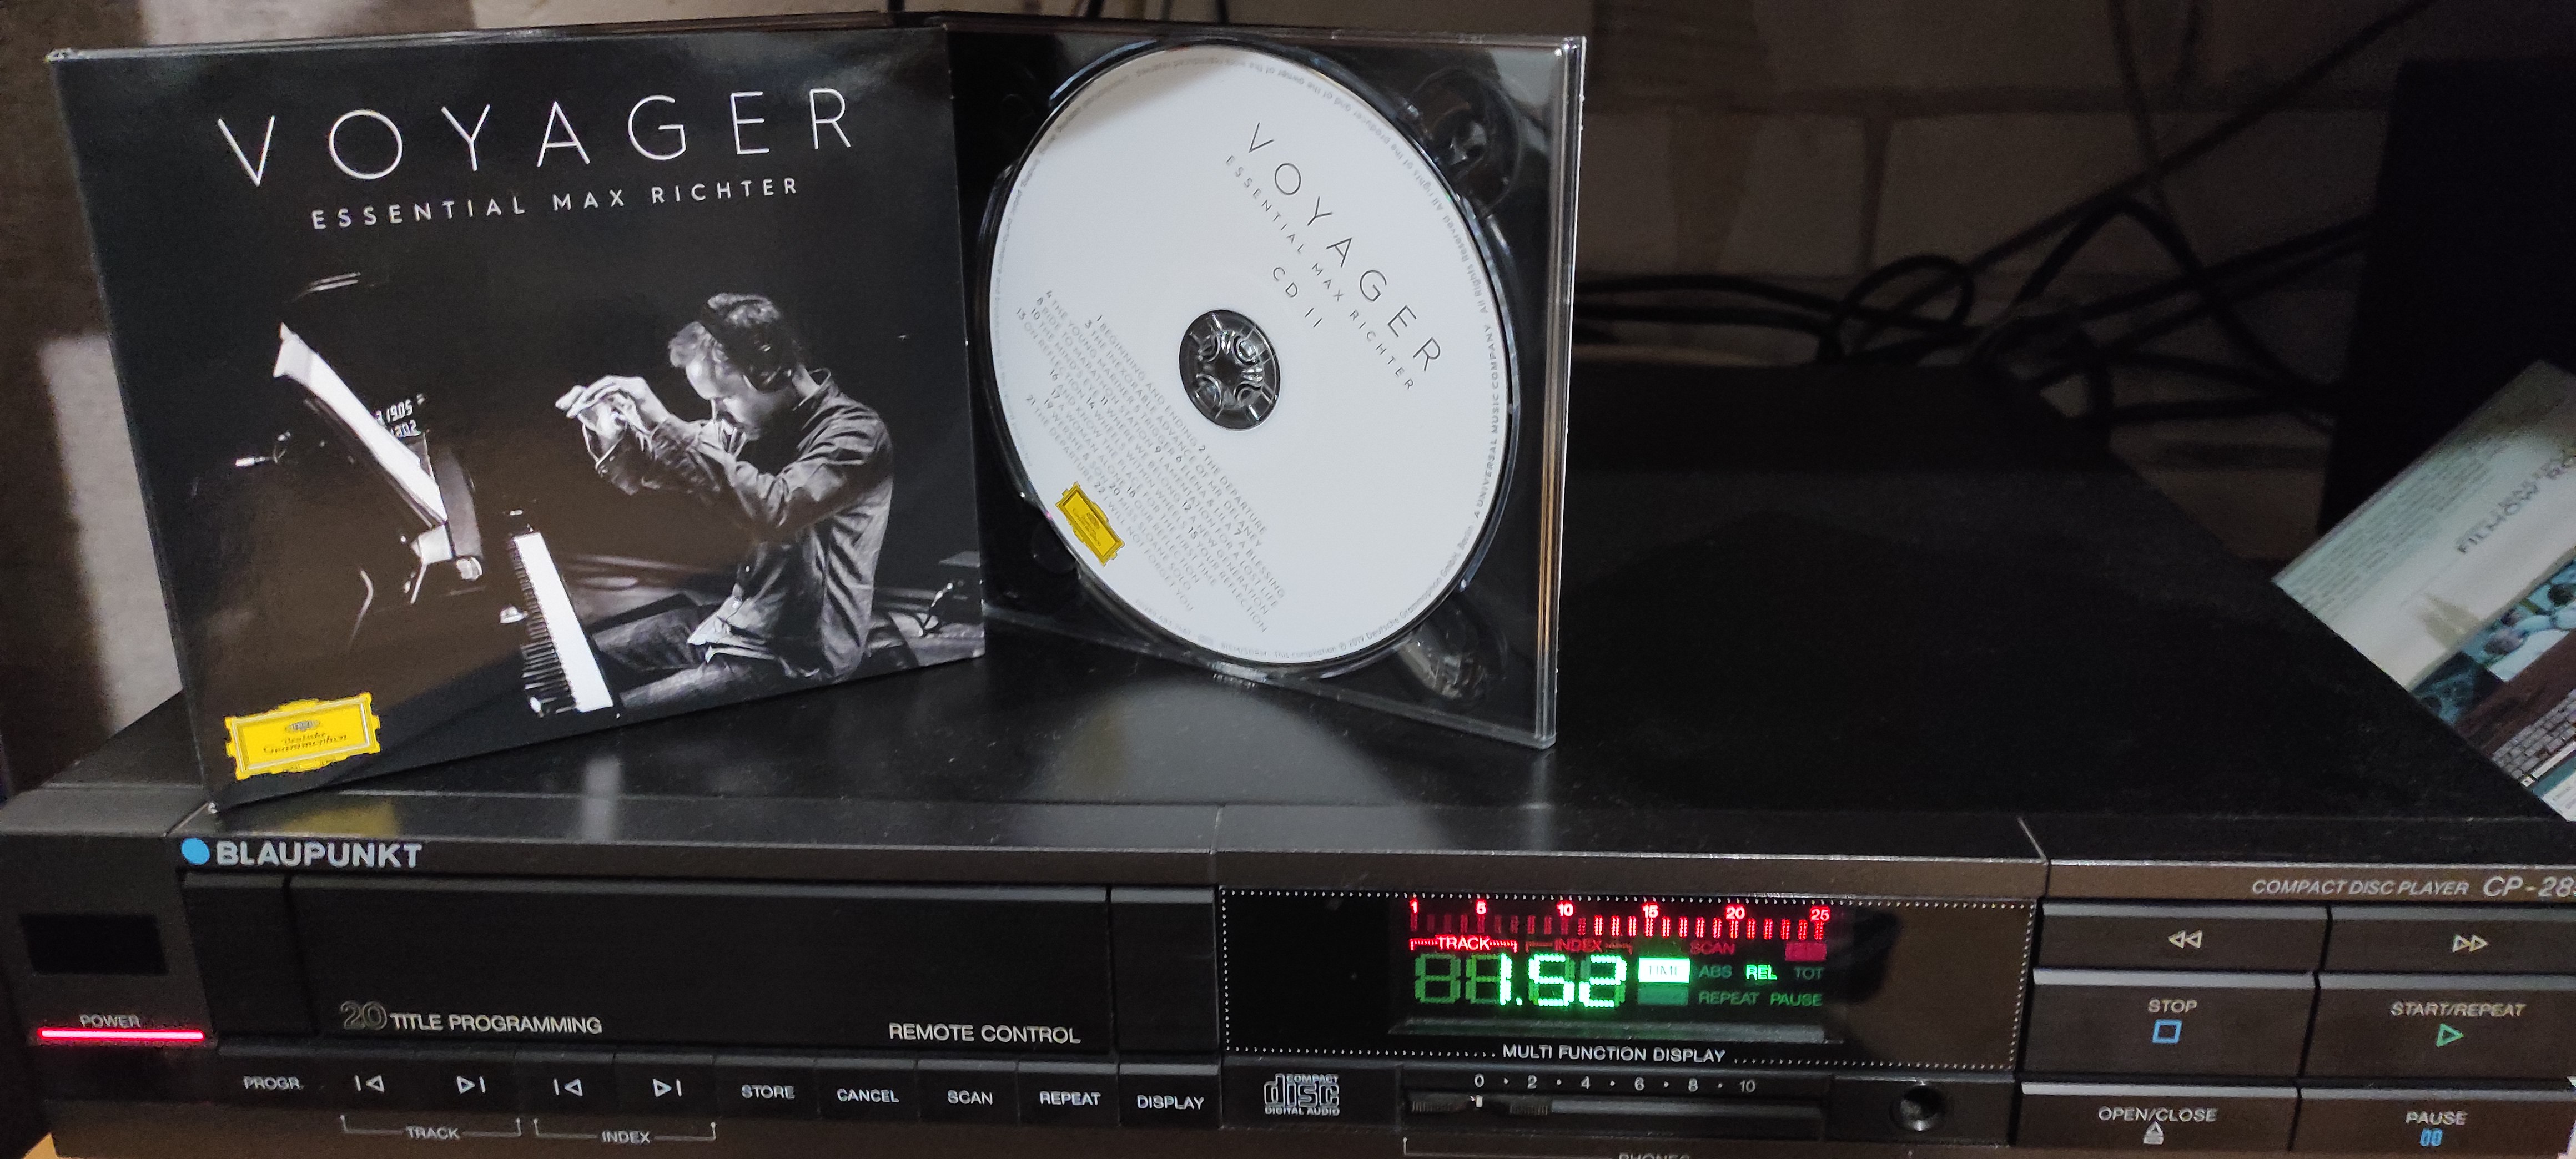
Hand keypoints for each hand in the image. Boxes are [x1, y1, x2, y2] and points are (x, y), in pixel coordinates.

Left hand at [557, 375, 673, 436]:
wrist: (666, 433)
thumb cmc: (649, 429)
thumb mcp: (626, 418)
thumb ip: (615, 411)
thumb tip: (603, 413)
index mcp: (627, 391)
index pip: (602, 389)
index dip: (586, 397)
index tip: (570, 407)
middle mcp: (631, 384)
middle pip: (601, 384)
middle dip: (583, 396)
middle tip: (566, 407)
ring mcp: (635, 385)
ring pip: (606, 384)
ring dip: (589, 396)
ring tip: (578, 406)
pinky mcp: (637, 390)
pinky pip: (615, 387)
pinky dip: (603, 393)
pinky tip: (593, 401)